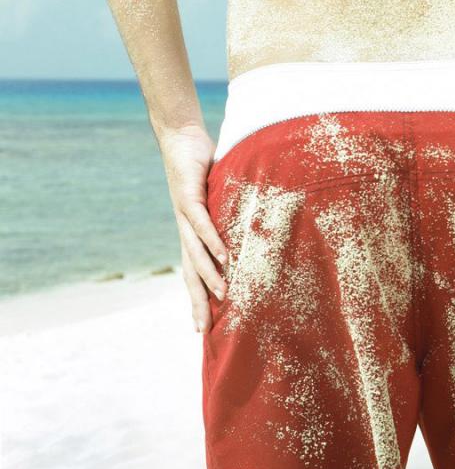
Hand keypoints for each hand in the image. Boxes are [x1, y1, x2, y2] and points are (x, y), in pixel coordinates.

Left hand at [157, 125, 228, 332]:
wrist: (181, 138)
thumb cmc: (203, 167)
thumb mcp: (222, 197)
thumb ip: (234, 213)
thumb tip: (261, 224)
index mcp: (192, 234)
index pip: (194, 273)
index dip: (198, 300)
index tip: (204, 328)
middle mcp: (185, 230)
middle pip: (190, 273)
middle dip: (197, 302)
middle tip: (204, 330)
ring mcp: (184, 215)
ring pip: (195, 253)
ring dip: (208, 276)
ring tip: (222, 296)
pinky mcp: (188, 197)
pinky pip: (201, 224)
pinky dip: (212, 241)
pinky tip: (223, 257)